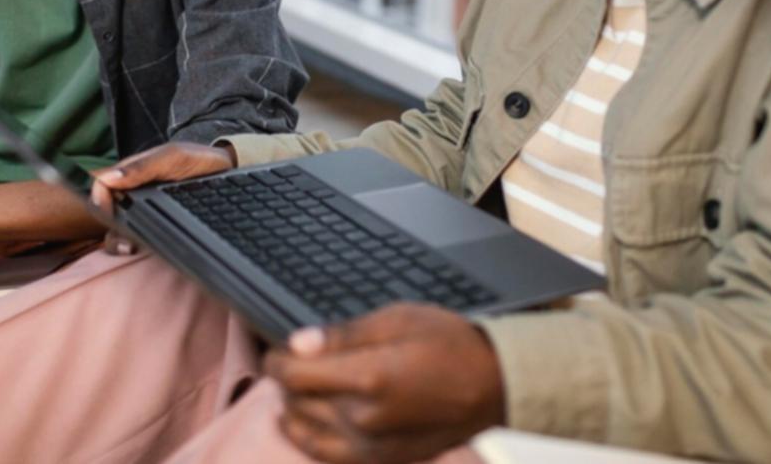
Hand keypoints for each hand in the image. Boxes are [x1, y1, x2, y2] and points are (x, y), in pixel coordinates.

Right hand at [92, 142, 234, 254]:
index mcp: (131, 172)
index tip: (106, 212)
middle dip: (110, 229)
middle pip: (107, 214)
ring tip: (131, 248)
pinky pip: (142, 235)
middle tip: (124, 241)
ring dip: (120, 241)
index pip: (101, 186)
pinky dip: (138, 244)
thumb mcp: (172, 156)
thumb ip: (142, 166)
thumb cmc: (196, 159)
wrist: (226, 169)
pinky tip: (145, 248)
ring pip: (120, 229)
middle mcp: (134, 192)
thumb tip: (109, 178)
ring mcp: (145, 208)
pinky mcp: (159, 222)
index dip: (98, 200)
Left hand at [264, 304, 505, 463]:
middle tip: (294, 361)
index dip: (277, 359)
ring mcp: (372, 446)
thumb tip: (298, 344)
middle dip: (287, 380)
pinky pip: (328, 456)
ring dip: (294, 408)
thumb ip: (343, 335)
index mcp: (368, 377)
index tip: (279, 349)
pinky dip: (309, 439)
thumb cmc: (451, 345)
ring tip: (299, 389)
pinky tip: (306, 423)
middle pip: (297, 402)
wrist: (493, 384)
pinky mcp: (382, 460)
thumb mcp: (397, 319)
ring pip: (307, 432)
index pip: (294, 375)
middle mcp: (365, 418)